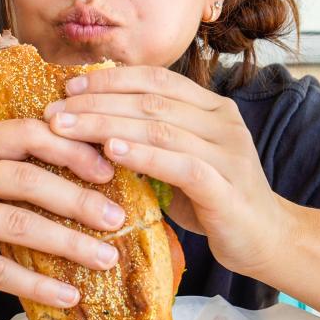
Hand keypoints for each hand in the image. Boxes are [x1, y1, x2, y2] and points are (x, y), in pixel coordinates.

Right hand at [0, 119, 128, 307]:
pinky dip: (35, 283)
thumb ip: (13, 178)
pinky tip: (66, 295)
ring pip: (14, 221)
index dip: (70, 147)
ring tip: (105, 258)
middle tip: (117, 218)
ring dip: (67, 242)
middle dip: (77, 199)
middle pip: (24, 177)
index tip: (109, 168)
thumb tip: (91, 188)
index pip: (24, 132)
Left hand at [42, 65, 292, 276]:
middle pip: (151, 101)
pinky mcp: (226, 186)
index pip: (155, 80)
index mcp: (211, 108)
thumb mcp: (177, 161)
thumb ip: (148, 139)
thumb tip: (89, 123)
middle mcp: (222, 121)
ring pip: (159, 128)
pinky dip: (142, 155)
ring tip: (68, 129)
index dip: (110, 80)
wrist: (264, 240)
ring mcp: (228, 152)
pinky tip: (110, 151)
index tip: (69, 88)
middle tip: (55, 112)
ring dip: (107, 126)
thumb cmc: (212, 199)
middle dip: (97, 103)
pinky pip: (180, 164)